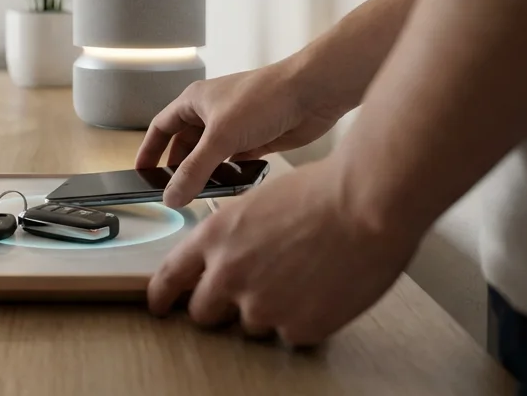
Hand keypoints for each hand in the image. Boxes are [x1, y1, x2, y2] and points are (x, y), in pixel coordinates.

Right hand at [135, 58, 345, 207]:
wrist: (311, 93)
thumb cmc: (264, 98)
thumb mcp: (221, 137)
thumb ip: (194, 171)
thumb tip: (171, 196)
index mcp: (195, 102)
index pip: (161, 127)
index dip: (150, 149)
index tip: (141, 172)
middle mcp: (212, 113)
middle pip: (186, 145)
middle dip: (179, 168)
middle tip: (173, 193)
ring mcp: (235, 127)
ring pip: (212, 156)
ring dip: (207, 174)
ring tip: (201, 196)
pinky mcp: (257, 139)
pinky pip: (235, 163)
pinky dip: (231, 176)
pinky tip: (231, 190)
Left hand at [147, 157, 421, 344]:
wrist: (367, 204)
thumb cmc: (322, 192)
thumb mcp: (258, 204)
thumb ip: (234, 237)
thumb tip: (226, 259)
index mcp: (216, 238)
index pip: (170, 277)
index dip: (162, 296)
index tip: (160, 306)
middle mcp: (230, 275)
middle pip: (204, 313)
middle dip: (221, 306)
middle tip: (250, 291)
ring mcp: (263, 306)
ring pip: (251, 325)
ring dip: (269, 310)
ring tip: (303, 277)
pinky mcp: (297, 328)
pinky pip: (291, 334)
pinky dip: (304, 320)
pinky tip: (324, 290)